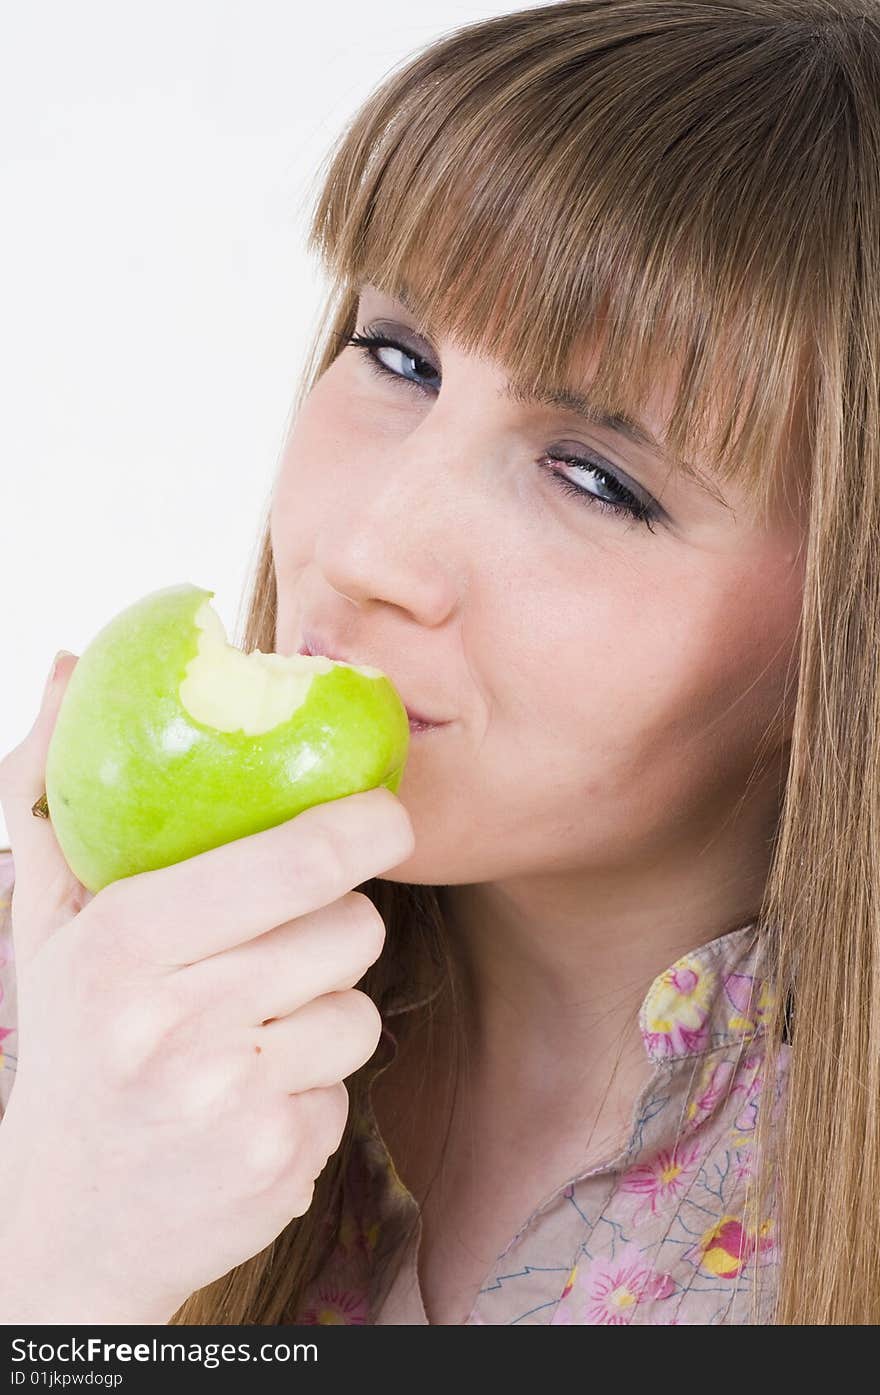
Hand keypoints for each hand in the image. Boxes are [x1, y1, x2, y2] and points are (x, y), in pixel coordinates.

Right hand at [0, 651, 414, 1322]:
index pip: (290, 863)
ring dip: (324, 1006)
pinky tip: (251, 1094)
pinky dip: (314, 1080)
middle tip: (289, 933)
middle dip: (338, 921)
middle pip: (349, 929)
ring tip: (251, 1026)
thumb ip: (56, 791)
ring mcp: (232, 1105)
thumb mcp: (45, 923)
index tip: (386, 813)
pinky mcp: (280, 1165)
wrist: (68, 1225)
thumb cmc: (71, 1048)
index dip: (362, 826)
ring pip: (360, 1008)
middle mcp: (176, 1027)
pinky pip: (349, 1084)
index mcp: (121, 949)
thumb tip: (69, 662)